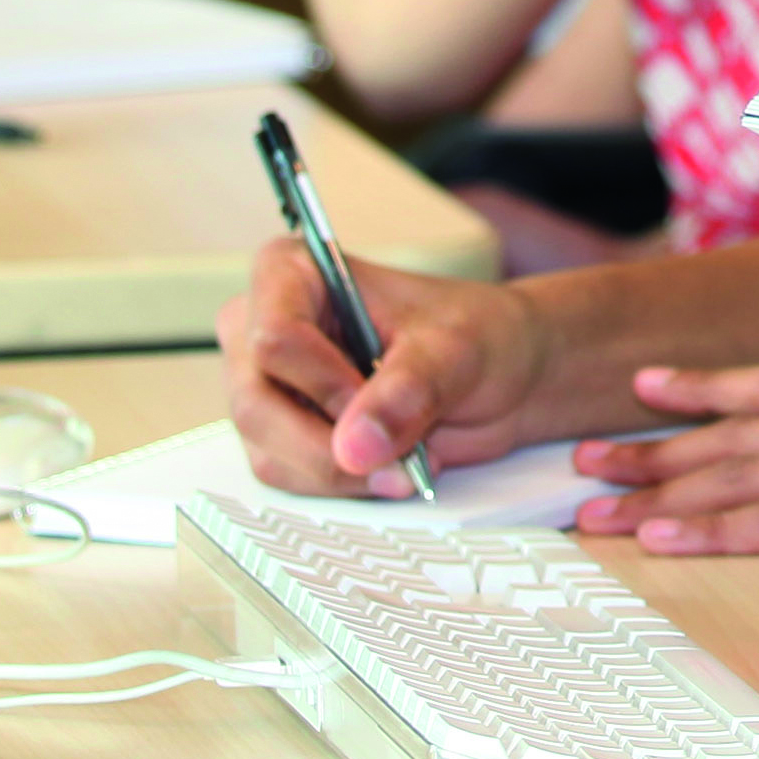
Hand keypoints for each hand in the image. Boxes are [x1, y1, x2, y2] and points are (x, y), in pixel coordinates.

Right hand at [220, 239, 544, 491]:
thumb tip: (356, 444)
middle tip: (397, 456)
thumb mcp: (456, 350)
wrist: (501, 375)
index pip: (273, 335)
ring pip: (268, 450)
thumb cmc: (478, 334)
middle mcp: (265, 327)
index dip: (323, 382)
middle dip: (328, 445)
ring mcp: (269, 386)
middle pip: (256, 404)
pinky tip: (385, 467)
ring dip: (339, 472)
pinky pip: (287, 475)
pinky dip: (340, 484)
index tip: (371, 399)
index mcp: (294, 273)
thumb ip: (408, 391)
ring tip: (404, 459)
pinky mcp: (283, 433)